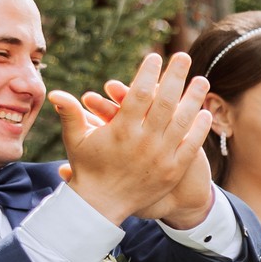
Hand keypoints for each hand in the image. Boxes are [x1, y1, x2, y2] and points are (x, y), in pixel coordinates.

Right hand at [53, 52, 213, 225]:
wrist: (103, 205)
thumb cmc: (88, 168)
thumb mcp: (76, 140)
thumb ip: (71, 114)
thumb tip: (54, 93)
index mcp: (120, 130)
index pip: (138, 94)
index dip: (147, 73)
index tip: (155, 56)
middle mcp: (143, 141)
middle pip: (164, 102)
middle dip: (175, 77)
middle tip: (184, 56)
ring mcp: (161, 156)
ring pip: (182, 122)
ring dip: (193, 99)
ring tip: (203, 80)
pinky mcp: (173, 170)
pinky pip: (190, 145)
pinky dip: (199, 129)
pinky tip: (205, 113)